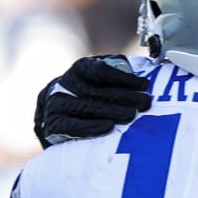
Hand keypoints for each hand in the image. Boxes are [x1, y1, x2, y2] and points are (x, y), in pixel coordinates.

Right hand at [34, 55, 151, 147]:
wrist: (60, 119)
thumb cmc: (93, 99)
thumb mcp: (106, 82)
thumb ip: (122, 75)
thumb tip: (147, 75)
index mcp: (79, 69)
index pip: (98, 70)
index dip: (122, 77)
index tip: (144, 84)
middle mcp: (62, 85)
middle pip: (92, 89)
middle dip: (122, 96)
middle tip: (145, 103)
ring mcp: (54, 106)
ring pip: (82, 106)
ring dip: (110, 111)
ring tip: (132, 116)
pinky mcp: (50, 125)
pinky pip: (71, 126)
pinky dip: (91, 126)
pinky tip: (109, 127)